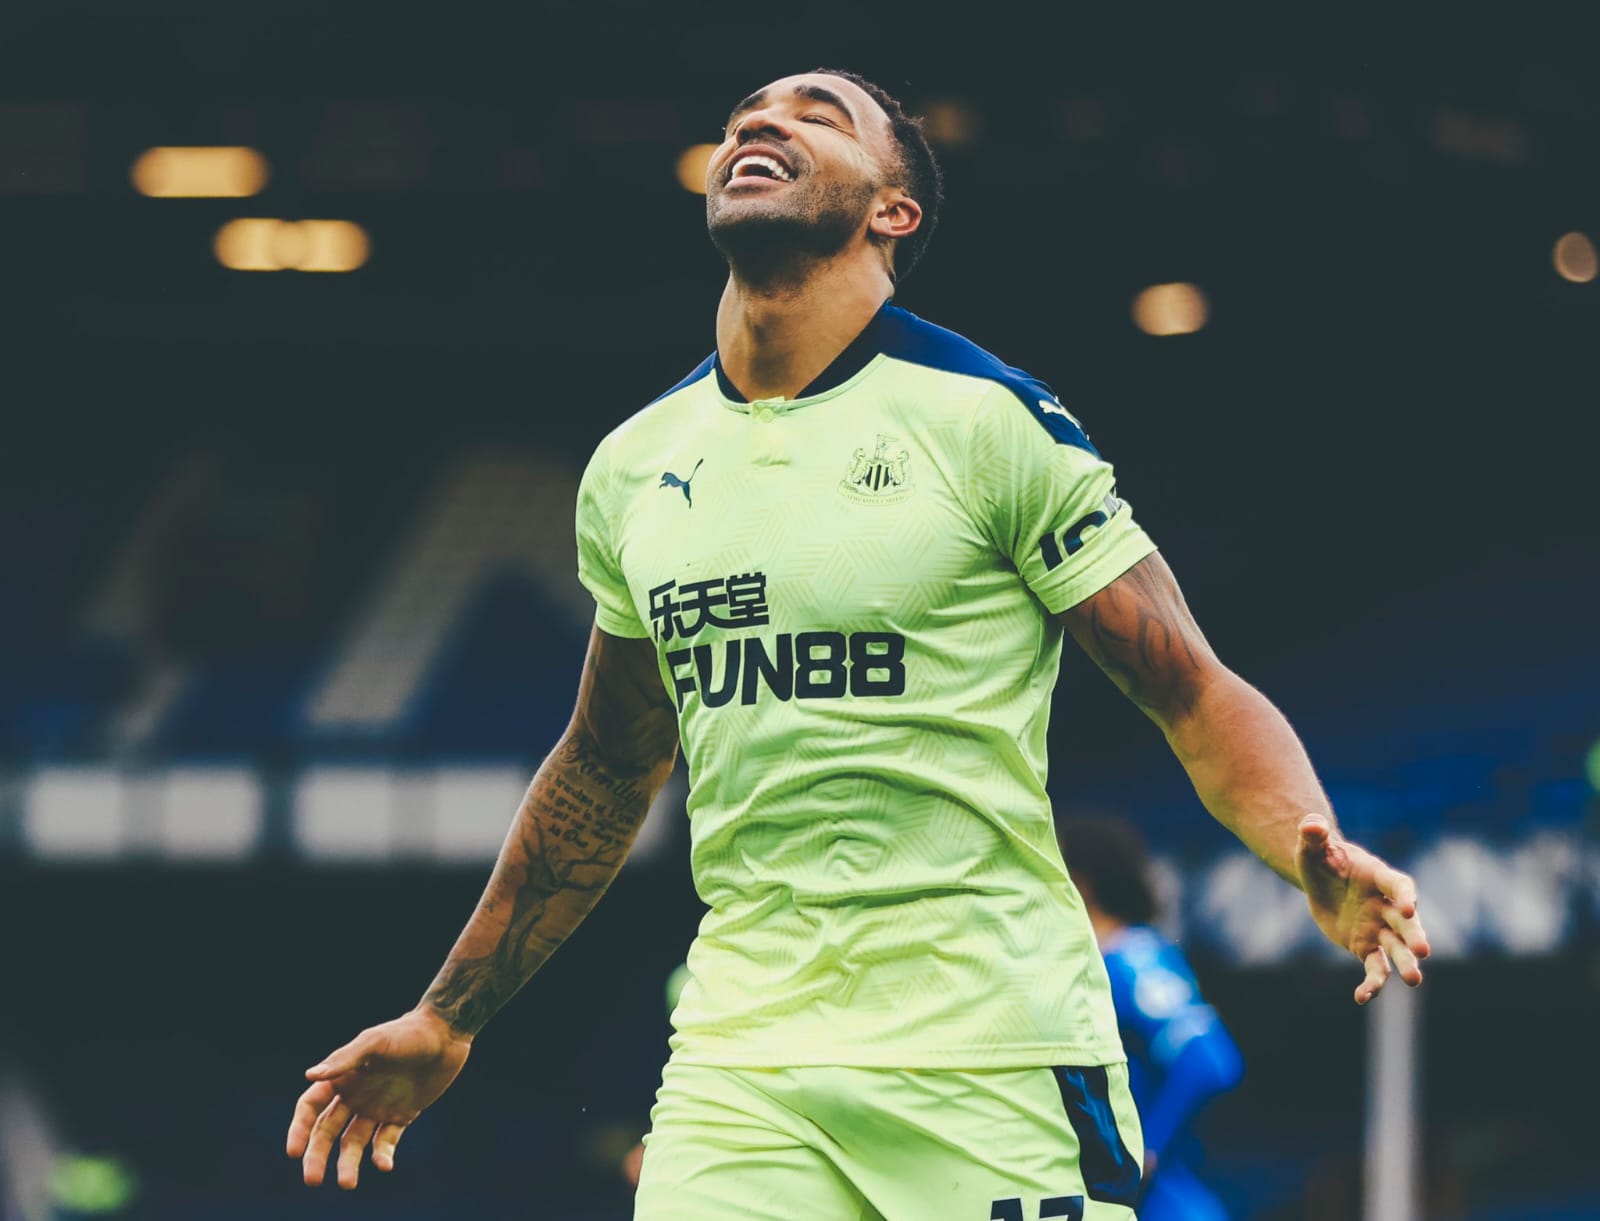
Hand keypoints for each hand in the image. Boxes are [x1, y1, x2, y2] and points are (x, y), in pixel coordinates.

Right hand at [287, 1007, 472, 1188]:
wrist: (446, 1036)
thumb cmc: (407, 1033)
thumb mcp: (374, 1042)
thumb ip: (344, 1060)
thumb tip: (310, 1075)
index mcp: (343, 1077)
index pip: (311, 1107)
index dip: (300, 1129)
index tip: (294, 1152)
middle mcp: (355, 1095)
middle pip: (327, 1131)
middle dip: (317, 1156)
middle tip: (312, 1181)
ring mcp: (377, 1108)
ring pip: (354, 1142)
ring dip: (348, 1163)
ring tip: (347, 1185)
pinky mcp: (401, 1116)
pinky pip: (386, 1141)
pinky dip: (383, 1155)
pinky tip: (385, 1165)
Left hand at [1296, 814, 1430, 1003]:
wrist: (1321, 879)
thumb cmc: (1320, 856)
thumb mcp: (1312, 845)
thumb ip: (1313, 834)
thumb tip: (1310, 824)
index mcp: (1380, 877)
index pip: (1400, 885)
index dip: (1405, 895)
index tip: (1409, 906)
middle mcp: (1387, 906)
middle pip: (1406, 922)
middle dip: (1415, 935)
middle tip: (1424, 951)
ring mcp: (1379, 928)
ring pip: (1397, 949)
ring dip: (1406, 964)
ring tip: (1415, 981)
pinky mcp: (1366, 947)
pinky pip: (1374, 968)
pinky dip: (1371, 983)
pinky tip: (1361, 997)